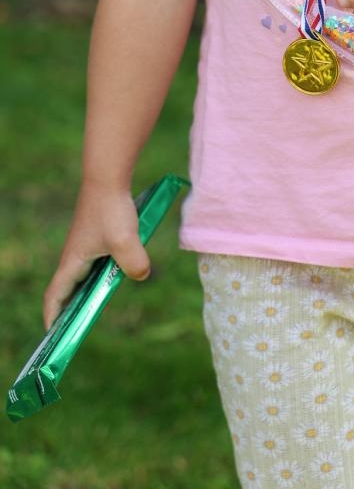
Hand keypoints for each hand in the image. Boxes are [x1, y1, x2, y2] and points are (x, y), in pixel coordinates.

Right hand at [43, 184, 149, 330]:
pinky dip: (101, 274)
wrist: (108, 177)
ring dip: (88, 291)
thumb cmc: (111, 209)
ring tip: (100, 305)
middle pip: (68, 290)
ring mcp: (84, 244)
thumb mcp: (125, 240)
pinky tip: (118, 274)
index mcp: (72, 262)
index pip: (55, 297)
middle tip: (80, 328)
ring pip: (83, 275)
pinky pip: (95, 262)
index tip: (55, 335)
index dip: (53, 317)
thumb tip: (142, 276)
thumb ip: (134, 263)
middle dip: (71, 309)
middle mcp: (73, 256)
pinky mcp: (95, 235)